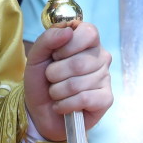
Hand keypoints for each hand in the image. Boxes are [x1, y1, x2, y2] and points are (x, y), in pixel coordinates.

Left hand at [24, 23, 111, 139]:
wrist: (40, 111)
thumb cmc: (41, 80)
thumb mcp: (36, 56)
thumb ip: (47, 38)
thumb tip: (68, 31)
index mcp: (87, 40)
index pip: (89, 33)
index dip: (68, 46)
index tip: (55, 56)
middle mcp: (101, 56)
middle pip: (79, 62)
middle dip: (55, 74)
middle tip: (52, 78)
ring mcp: (105, 77)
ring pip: (78, 83)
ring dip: (57, 92)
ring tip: (56, 93)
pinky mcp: (106, 99)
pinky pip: (84, 99)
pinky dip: (65, 104)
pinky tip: (63, 105)